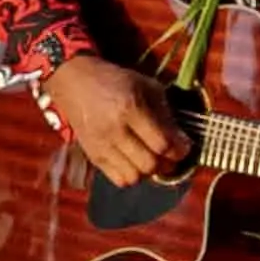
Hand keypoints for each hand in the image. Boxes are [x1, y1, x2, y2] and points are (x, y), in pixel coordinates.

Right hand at [42, 55, 192, 188]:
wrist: (75, 82)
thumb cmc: (114, 80)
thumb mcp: (145, 85)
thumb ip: (165, 112)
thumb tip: (182, 140)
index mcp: (130, 108)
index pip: (162, 144)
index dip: (179, 150)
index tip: (184, 148)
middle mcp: (114, 130)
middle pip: (149, 165)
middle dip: (166, 164)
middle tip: (170, 155)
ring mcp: (101, 145)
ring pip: (134, 177)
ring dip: (148, 172)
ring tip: (152, 159)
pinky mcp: (92, 155)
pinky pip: (118, 180)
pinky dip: (132, 176)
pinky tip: (135, 163)